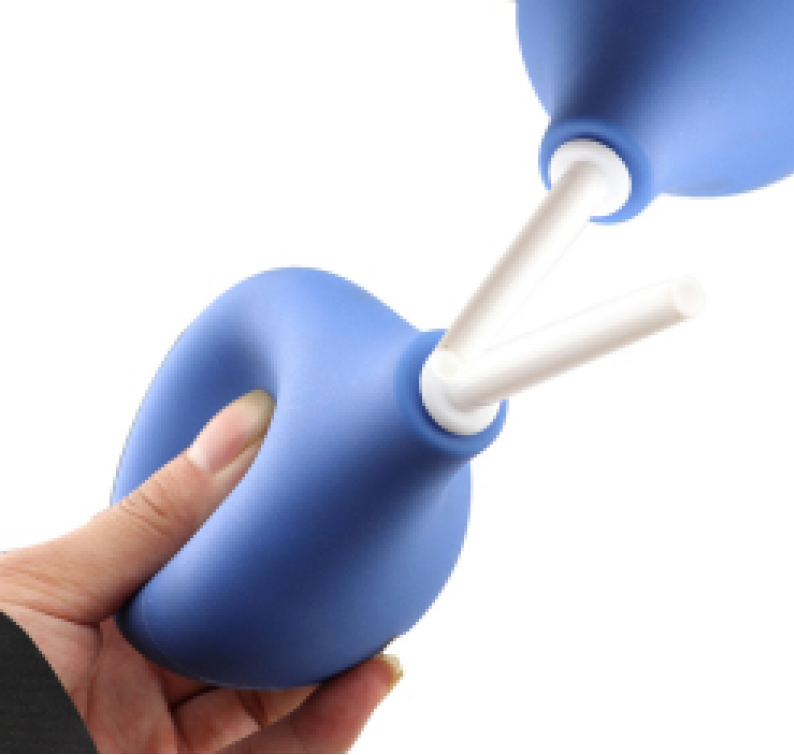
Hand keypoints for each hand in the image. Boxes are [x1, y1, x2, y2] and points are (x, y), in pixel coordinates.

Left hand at [0, 392, 401, 752]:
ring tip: (387, 626)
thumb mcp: (52, 583)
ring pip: (270, 695)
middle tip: (370, 563)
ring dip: (335, 664)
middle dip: (309, 600)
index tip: (321, 499)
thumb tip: (244, 425)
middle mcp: (134, 669)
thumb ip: (158, 515)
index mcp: (100, 604)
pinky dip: (328, 727)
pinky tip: (368, 684)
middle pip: (244, 628)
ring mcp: (158, 733)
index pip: (201, 560)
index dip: (261, 533)